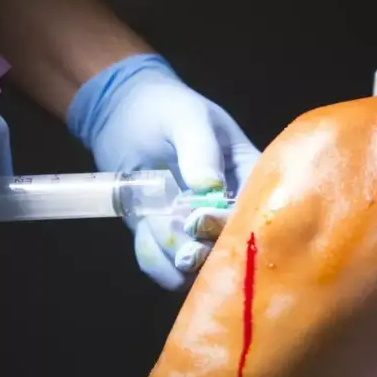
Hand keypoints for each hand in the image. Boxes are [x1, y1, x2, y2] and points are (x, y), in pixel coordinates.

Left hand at [68, 54, 260, 288]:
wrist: (120, 113)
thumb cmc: (163, 107)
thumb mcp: (186, 116)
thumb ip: (200, 148)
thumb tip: (210, 188)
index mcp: (249, 177)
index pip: (256, 213)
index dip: (231, 225)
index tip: (199, 218)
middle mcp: (229, 210)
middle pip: (230, 251)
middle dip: (201, 250)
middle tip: (177, 236)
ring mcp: (198, 231)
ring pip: (197, 269)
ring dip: (171, 255)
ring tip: (151, 223)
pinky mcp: (168, 241)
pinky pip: (166, 269)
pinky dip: (153, 259)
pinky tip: (143, 230)